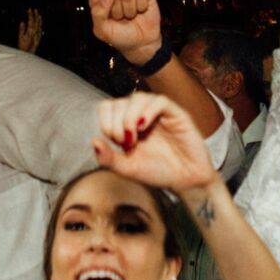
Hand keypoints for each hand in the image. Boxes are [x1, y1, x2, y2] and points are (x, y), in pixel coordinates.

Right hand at [17, 8, 42, 54]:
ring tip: (39, 14)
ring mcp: (38, 36)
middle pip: (36, 22)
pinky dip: (40, 25)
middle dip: (35, 15)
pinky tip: (40, 23)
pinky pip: (40, 29)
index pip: (31, 21)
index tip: (29, 9)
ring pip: (39, 25)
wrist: (28, 55)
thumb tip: (22, 22)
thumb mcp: (20, 38)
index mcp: (31, 32)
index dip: (30, 15)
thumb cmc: (23, 47)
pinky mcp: (39, 38)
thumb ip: (22, 30)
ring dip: (39, 19)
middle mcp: (35, 33)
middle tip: (34, 9)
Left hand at [89, 0, 164, 65]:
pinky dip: (142, 5)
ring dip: (130, 9)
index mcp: (100, 1)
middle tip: (121, 18)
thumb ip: (98, 13)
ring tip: (130, 16)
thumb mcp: (103, 31)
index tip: (108, 18)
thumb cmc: (120, 36)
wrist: (141, 44)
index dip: (103, 8)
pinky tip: (140, 11)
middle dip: (117, 10)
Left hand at [91, 92, 216, 196]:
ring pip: (138, 98)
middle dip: (117, 122)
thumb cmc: (158, 172)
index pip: (108, 107)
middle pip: (120, 102)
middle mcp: (141, 115)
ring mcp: (159, 113)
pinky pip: (160, 101)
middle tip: (125, 142)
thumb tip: (93, 141)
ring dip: (129, 116)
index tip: (115, 142)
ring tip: (133, 136)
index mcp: (127, 125)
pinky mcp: (176, 114)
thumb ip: (109, 158)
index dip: (106, 121)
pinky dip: (148, 111)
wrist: (185, 181)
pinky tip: (144, 126)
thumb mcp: (128, 168)